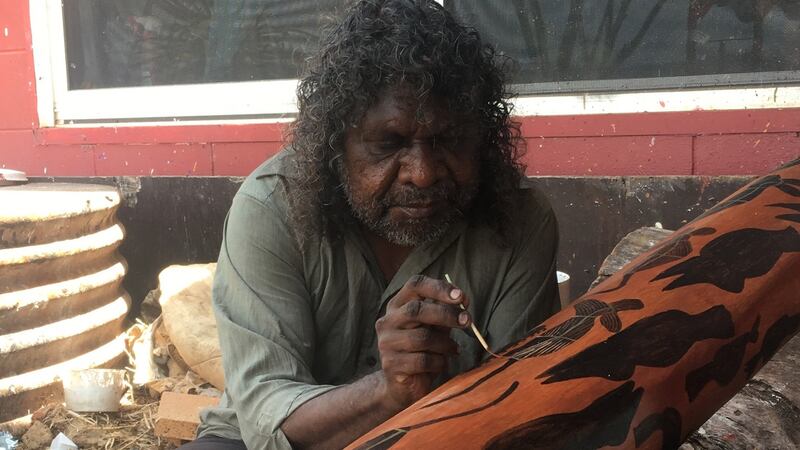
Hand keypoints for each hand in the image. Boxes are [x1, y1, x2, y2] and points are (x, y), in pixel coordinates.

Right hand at [375, 275, 470, 410]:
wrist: (403, 384)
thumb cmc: (422, 350)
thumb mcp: (433, 327)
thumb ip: (444, 313)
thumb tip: (462, 301)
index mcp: (398, 305)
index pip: (414, 285)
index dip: (439, 287)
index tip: (461, 297)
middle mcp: (388, 321)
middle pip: (416, 310)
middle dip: (446, 314)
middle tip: (467, 321)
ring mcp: (387, 343)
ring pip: (422, 338)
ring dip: (445, 344)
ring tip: (453, 349)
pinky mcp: (391, 365)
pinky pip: (422, 361)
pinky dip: (439, 362)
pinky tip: (442, 364)